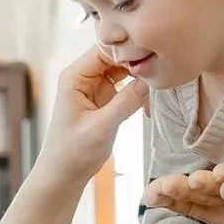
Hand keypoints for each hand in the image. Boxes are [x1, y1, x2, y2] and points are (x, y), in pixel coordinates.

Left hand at [37, 46, 151, 184]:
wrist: (64, 174)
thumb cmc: (73, 153)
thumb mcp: (101, 128)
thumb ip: (126, 102)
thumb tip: (150, 80)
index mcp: (74, 77)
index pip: (104, 50)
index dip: (128, 50)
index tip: (151, 57)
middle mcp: (83, 77)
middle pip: (116, 55)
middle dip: (137, 61)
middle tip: (159, 71)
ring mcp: (95, 86)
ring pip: (123, 68)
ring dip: (140, 75)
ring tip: (157, 84)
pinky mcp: (104, 98)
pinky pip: (126, 84)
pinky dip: (139, 89)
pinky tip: (150, 98)